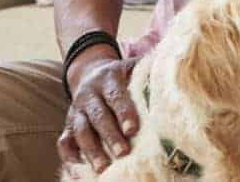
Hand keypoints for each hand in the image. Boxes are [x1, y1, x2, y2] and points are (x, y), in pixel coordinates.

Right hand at [58, 53, 140, 174]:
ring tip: (102, 168)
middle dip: (110, 135)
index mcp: (108, 79)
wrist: (90, 72)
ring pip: (80, 130)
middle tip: (123, 153)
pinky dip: (70, 158)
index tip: (133, 129)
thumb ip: (148, 71)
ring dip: (91, 150)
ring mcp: (76, 110)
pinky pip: (64, 142)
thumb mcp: (132, 67)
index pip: (115, 96)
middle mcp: (89, 94)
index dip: (124, 112)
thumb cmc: (122, 76)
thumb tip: (174, 75)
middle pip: (97, 115)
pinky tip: (79, 172)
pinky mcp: (68, 125)